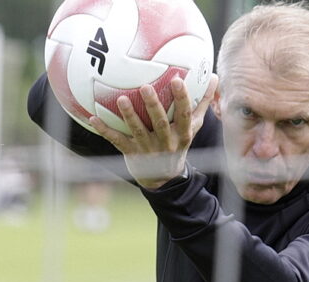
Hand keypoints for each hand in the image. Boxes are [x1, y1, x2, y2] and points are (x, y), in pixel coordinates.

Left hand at [90, 74, 217, 189]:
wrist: (164, 178)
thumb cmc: (178, 142)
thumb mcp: (193, 127)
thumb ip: (202, 103)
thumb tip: (215, 77)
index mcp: (182, 134)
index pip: (184, 115)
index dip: (182, 98)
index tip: (178, 80)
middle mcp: (165, 142)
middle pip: (160, 122)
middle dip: (153, 105)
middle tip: (146, 86)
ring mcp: (147, 149)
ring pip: (137, 130)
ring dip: (129, 115)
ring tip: (121, 99)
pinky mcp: (131, 154)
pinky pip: (116, 140)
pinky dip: (104, 129)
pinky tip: (92, 118)